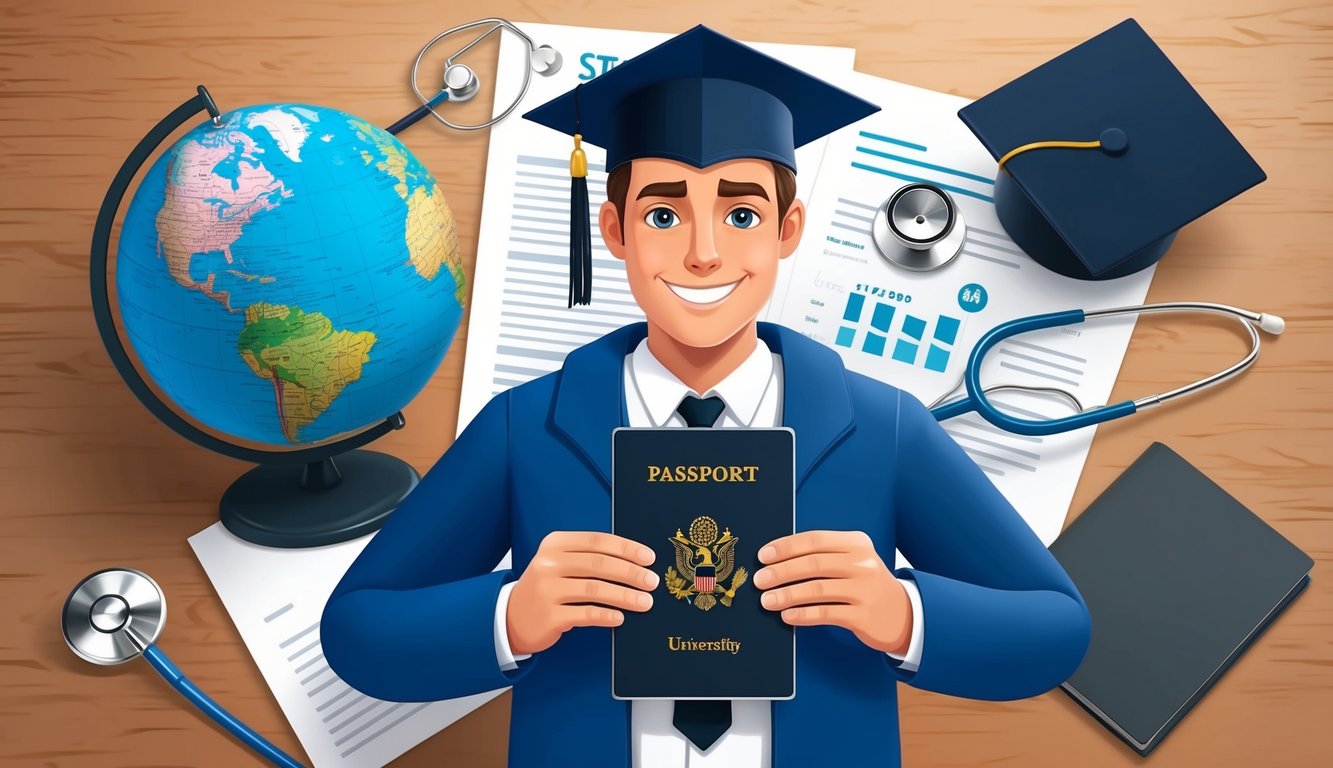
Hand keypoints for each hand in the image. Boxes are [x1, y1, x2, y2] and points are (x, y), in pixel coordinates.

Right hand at [506, 531, 658, 655]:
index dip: (627, 548)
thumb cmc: (547, 588)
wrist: (510, 616)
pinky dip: (607, 615)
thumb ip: (589, 558)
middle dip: (631, 573)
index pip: (597, 541)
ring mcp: (547, 590)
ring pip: (595, 590)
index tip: (649, 558)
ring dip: (625, 596)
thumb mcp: (560, 564)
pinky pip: (585, 614)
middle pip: (599, 564)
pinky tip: (620, 617)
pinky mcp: (549, 616)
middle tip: (652, 582)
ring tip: (645, 602)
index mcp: (554, 544)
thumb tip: (636, 564)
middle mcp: (548, 563)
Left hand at [754, 530, 911, 654]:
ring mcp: (865, 589)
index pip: (815, 540)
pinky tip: (787, 616)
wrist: (903, 614)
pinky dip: (803, 614)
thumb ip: (823, 556)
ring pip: (817, 589)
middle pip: (814, 563)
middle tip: (759, 580)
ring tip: (767, 600)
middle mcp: (862, 563)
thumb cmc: (866, 585)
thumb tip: (776, 561)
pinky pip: (827, 613)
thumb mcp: (852, 561)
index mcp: (856, 543)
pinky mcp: (864, 615)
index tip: (763, 556)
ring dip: (787, 594)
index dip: (786, 547)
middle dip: (781, 572)